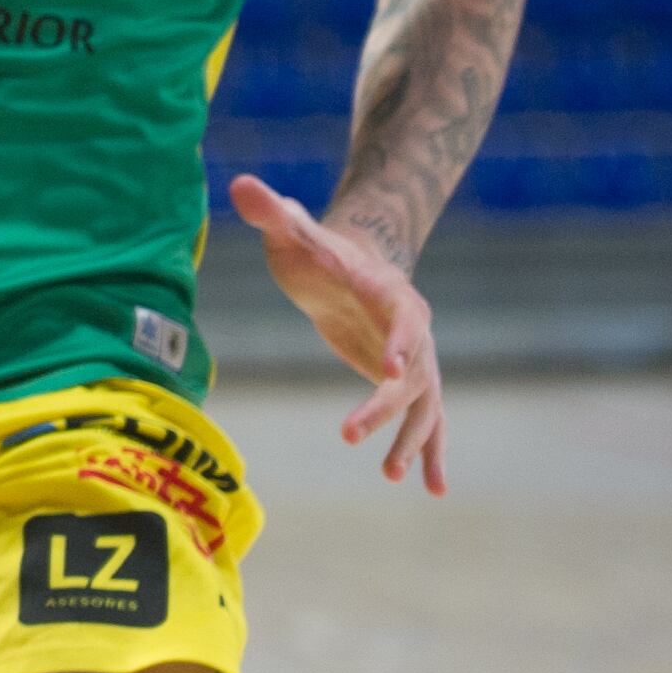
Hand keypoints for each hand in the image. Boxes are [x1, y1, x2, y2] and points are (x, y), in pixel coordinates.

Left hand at [229, 175, 447, 494]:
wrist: (347, 262)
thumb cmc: (315, 247)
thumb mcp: (291, 231)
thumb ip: (272, 212)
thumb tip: (240, 184)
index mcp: (390, 293)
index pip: (403, 318)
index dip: (402, 342)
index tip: (392, 369)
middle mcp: (413, 331)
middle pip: (412, 374)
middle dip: (384, 406)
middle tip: (347, 434)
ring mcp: (415, 359)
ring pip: (424, 406)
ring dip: (413, 441)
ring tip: (389, 474)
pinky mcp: (406, 381)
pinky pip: (427, 421)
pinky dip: (429, 452)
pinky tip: (432, 489)